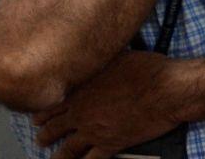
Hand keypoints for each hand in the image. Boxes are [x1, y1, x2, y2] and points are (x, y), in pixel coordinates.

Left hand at [32, 51, 182, 158]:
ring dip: (58, 155)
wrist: (166, 90)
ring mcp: (94, 131)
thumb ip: (99, 63)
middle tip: (42, 137)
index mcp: (81, 90)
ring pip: (67, 149)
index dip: (42, 112)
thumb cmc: (147, 70)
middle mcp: (81, 113)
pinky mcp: (111, 144)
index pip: (51, 105)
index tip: (38, 117)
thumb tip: (95, 56)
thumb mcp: (118, 56)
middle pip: (54, 128)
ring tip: (55, 158)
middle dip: (45, 134)